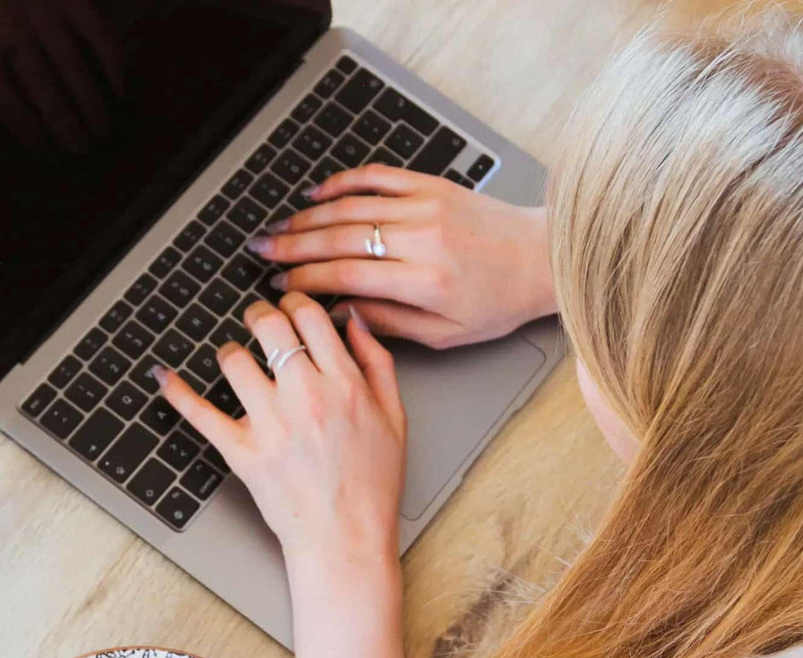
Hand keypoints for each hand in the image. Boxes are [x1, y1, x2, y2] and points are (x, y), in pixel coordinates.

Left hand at [155, 295, 406, 567]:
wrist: (346, 539)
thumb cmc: (371, 485)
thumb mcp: (395, 418)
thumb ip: (378, 363)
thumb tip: (353, 321)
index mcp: (344, 384)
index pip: (310, 316)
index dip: (296, 303)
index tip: (291, 308)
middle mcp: (305, 396)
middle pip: (269, 325)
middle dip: (259, 314)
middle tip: (257, 320)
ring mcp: (270, 424)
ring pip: (234, 359)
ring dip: (231, 352)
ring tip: (235, 359)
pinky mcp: (241, 451)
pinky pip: (200, 413)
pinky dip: (177, 391)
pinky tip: (163, 376)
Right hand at [248, 165, 556, 348]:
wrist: (541, 257)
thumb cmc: (498, 302)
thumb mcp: (446, 334)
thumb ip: (390, 324)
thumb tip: (342, 312)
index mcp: (425, 281)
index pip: (347, 275)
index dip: (306, 280)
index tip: (281, 287)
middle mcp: (422, 238)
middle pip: (340, 237)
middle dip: (293, 245)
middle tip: (260, 251)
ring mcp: (425, 206)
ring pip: (351, 206)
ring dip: (307, 216)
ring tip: (277, 227)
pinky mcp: (432, 185)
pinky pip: (377, 177)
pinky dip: (342, 183)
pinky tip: (316, 193)